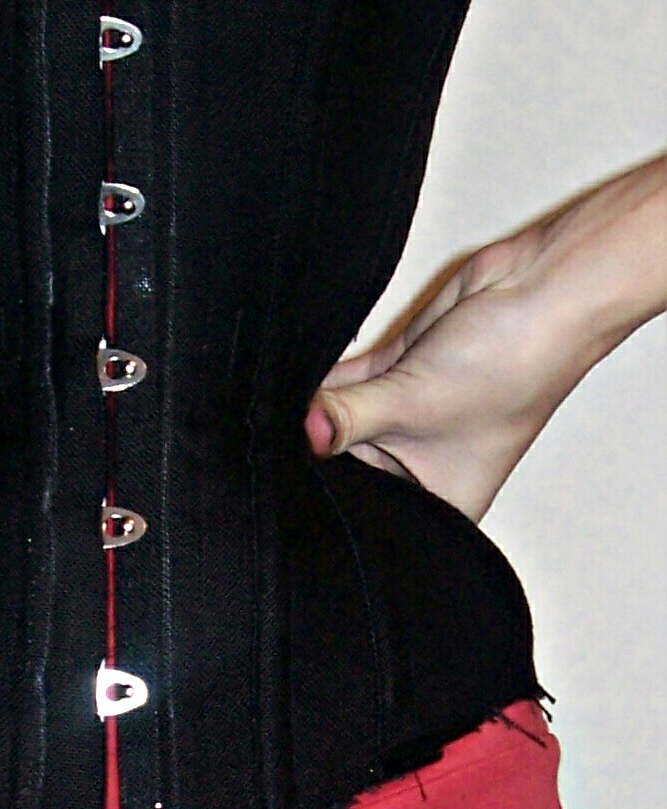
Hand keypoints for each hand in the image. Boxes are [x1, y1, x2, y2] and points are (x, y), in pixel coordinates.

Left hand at [305, 155, 665, 520]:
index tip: (285, 490)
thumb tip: (303, 432)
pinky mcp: (394, 375)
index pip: (367, 518)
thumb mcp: (408, 404)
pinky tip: (291, 382)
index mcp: (439, 502)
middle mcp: (419, 467)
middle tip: (269, 442)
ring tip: (275, 409)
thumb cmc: (510, 368)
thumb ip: (345, 418)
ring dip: (315, 411)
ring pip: (340, 422)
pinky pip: (345, 385)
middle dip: (315, 451)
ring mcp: (404, 419)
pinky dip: (323, 382)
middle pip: (346, 468)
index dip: (329, 503)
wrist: (538, 290)